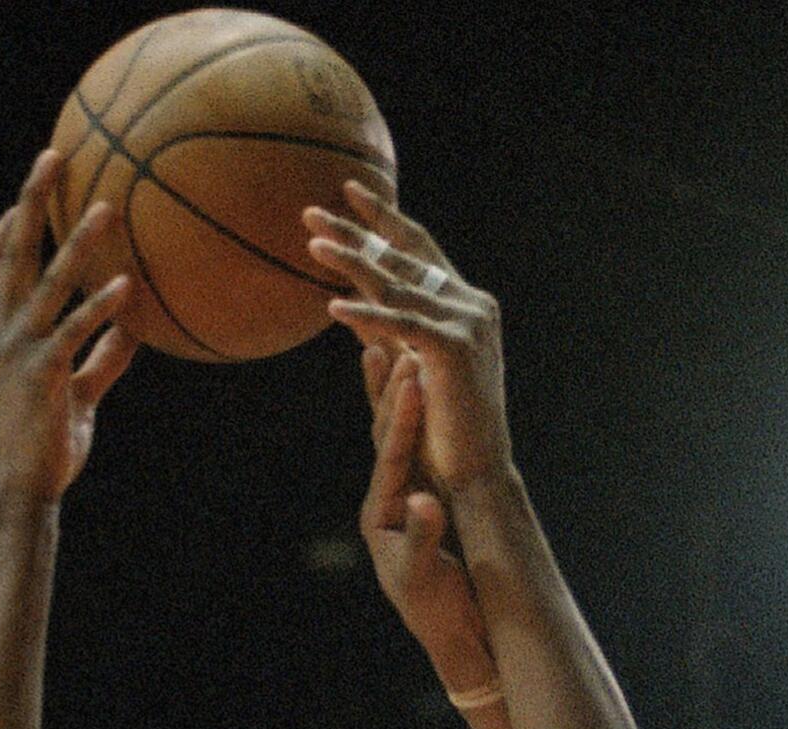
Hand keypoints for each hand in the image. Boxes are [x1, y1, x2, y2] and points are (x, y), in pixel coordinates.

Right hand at [0, 150, 135, 505]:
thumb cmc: (46, 446)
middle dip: (30, 199)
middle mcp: (3, 331)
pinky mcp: (42, 375)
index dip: (5, 224)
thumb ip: (102, 358)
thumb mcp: (76, 394)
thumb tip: (136, 330)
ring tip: (105, 208)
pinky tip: (126, 287)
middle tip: (53, 154)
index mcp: (2, 332)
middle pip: (12, 250)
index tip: (26, 192)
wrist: (23, 490)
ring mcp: (20, 351)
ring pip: (46, 282)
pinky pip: (73, 331)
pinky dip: (99, 307)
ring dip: (76, 243)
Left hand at [305, 186, 512, 495]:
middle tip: (310, 211)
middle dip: (356, 231)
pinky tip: (332, 308)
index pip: (419, 250)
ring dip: (352, 262)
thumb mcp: (409, 370)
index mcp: (466, 305)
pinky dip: (367, 315)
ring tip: (312, 246)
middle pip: (404, 256)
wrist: (477, 476)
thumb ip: (386, 334)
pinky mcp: (455, 349)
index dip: (383, 220)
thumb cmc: (443, 434)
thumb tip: (351, 304)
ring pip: (399, 284)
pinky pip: (402, 324)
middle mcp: (472, 305)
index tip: (348, 193)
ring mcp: (467, 323)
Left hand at [355, 346, 497, 695]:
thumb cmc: (438, 612)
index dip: (401, 417)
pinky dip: (412, 414)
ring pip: (396, 435)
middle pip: (385, 435)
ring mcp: (403, 496)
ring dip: (394, 392)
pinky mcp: (421, 499)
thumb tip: (423, 501)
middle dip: (391, 390)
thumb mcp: (428, 576)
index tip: (412, 378)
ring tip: (390, 344)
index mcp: (382, 514)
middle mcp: (388, 498)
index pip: (391, 455)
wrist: (452, 637)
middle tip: (392, 339)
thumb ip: (424, 535)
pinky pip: (414, 447)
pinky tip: (413, 384)